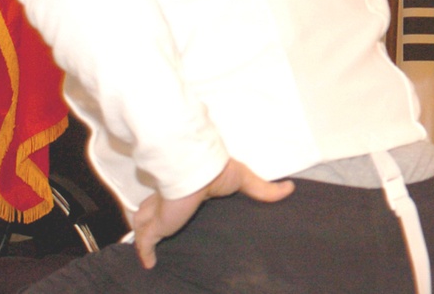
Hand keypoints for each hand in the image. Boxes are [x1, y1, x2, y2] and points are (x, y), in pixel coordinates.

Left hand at [133, 159, 293, 268]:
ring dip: (143, 231)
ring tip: (147, 246)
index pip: (178, 197)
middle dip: (153, 218)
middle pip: (156, 209)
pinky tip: (148, 263)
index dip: (175, 205)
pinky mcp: (156, 224)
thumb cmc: (218, 171)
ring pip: (145, 221)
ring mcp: (161, 213)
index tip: (178, 214)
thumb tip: (290, 189)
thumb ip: (263, 189)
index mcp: (189, 188)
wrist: (198, 171)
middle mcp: (171, 200)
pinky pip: (145, 241)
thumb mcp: (243, 180)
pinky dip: (144, 252)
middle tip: (158, 233)